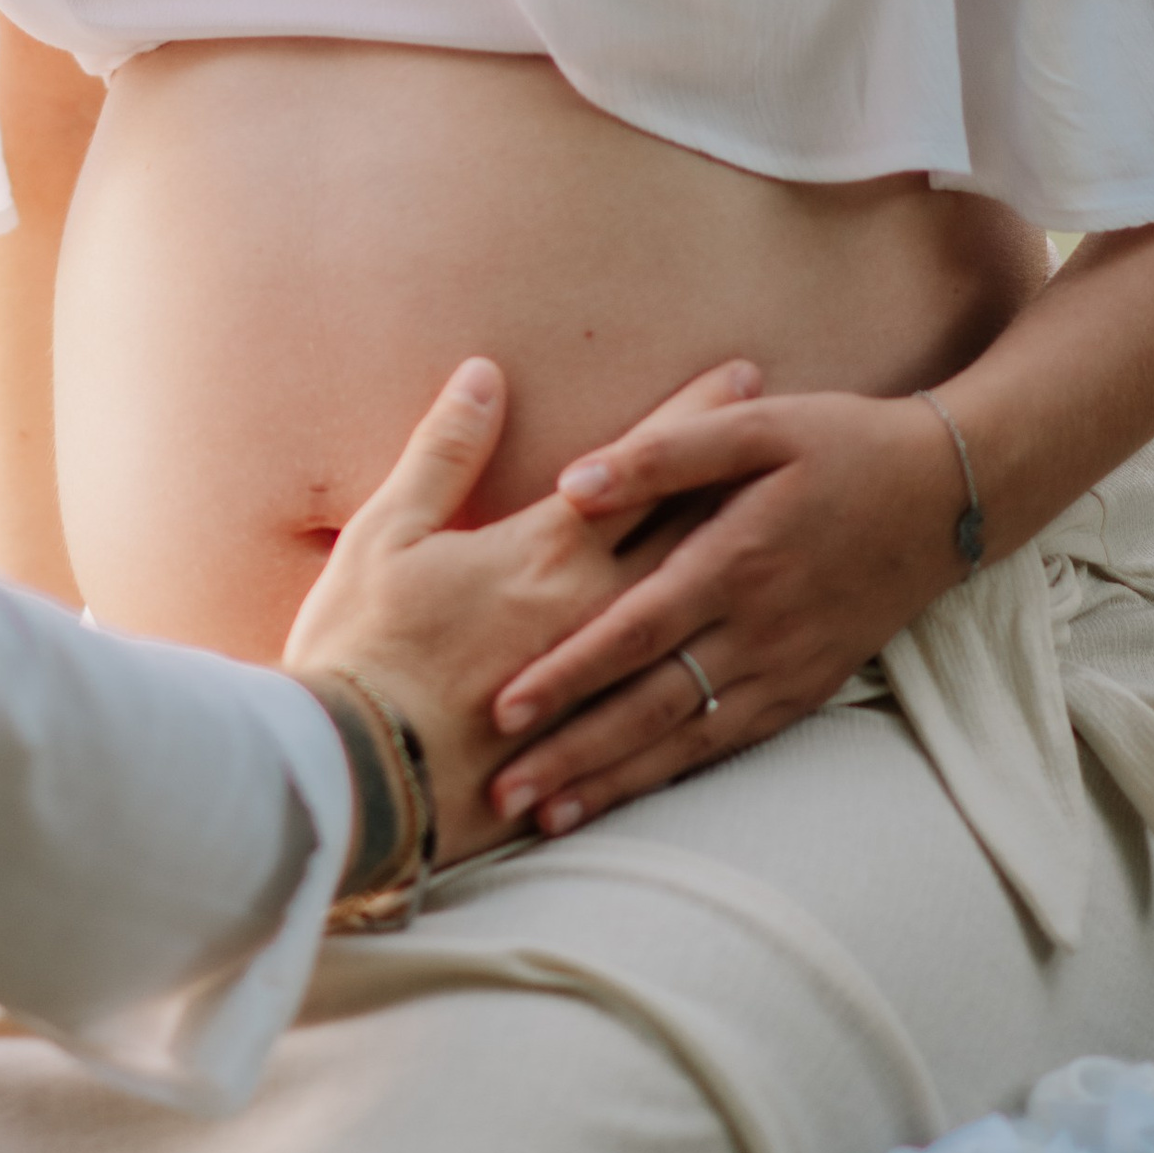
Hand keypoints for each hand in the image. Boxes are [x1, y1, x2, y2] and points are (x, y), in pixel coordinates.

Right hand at [283, 356, 762, 868]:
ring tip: (788, 529)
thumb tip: (485, 374)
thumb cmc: (361, 646)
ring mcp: (607, 682)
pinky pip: (682, 693)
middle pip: (691, 529)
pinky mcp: (599, 740)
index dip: (694, 417)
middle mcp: (596, 609)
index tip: (744, 375)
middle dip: (742, 477)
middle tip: (794, 440)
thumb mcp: (386, 532)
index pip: (643, 466)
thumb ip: (444, 452)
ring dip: (744, 560)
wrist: (359, 778)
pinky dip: (720, 655)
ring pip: (699, 609)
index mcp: (546, 552)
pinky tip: (745, 643)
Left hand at [486, 380, 968, 839]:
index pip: (635, 632)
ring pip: (687, 741)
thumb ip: (665, 449)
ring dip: (615, 782)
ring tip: (547, 818)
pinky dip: (675, 777)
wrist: (948, 494)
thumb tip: (573, 483)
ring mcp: (786, 668)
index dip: (568, 673)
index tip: (504, 710)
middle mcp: (758, 630)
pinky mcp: (806, 689)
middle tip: (500, 793)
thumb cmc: (841, 443)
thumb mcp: (758, 424)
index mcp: (735, 562)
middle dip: (573, 754)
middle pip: (650, 706)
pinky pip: (731, 744)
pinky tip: (627, 798)